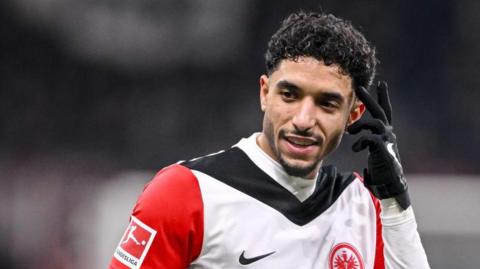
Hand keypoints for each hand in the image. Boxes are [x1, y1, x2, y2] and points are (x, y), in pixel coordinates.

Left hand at [347, 81, 409, 208]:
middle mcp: (388, 133)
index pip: (384, 111)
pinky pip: (371, 139)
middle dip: (369, 99)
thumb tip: (357, 138)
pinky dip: (361, 141)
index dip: (383, 97)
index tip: (382, 83)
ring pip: (374, 123)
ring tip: (349, 131)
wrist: (390, 183)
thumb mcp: (373, 149)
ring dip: (359, 125)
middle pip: (379, 111)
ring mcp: (387, 141)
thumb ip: (367, 140)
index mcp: (385, 132)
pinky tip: (356, 148)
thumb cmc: (381, 167)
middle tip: (360, 87)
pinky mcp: (384, 149)